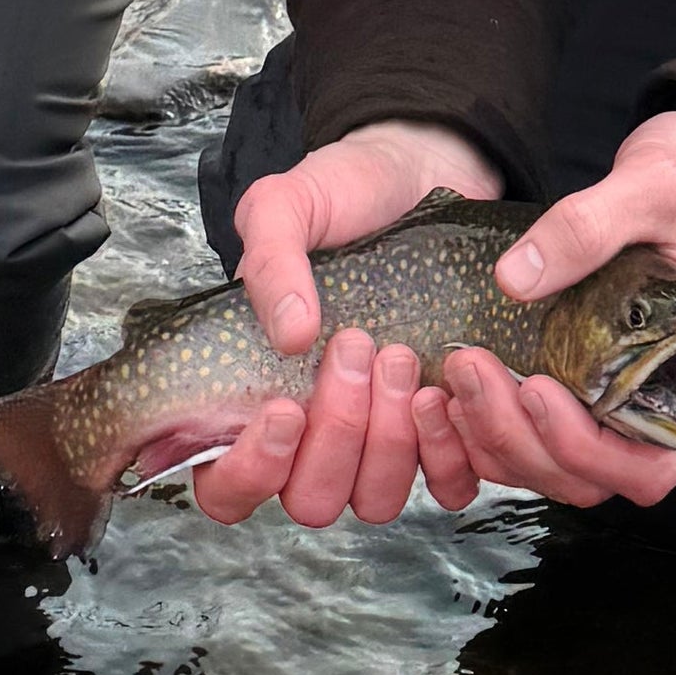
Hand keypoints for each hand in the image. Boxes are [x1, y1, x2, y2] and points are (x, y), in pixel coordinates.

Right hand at [193, 117, 503, 530]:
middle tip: (358, 348)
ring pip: (373, 500)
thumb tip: (289, 335)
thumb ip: (268, 260)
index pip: (227, 487)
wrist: (422, 173)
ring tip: (403, 359)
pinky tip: (448, 388)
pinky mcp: (440, 433)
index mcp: (252, 395)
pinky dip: (448, 451)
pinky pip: (444, 486)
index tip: (283, 405)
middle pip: (309, 500)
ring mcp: (376, 441)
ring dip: (389, 441)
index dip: (251, 469)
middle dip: (337, 433)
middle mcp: (311, 435)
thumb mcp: (285, 206)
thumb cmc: (342, 195)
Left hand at [419, 106, 675, 513]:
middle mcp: (667, 408)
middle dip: (522, 439)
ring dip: (498, 437)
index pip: (647, 467)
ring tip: (457, 375)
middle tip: (471, 370)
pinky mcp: (590, 382)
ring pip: (556, 466)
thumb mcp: (654, 184)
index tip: (536, 388)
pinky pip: (539, 435)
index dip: (583, 449)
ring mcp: (626, 401)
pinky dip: (493, 427)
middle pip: (589, 476)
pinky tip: (457, 386)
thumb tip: (515, 277)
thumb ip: (588, 226)